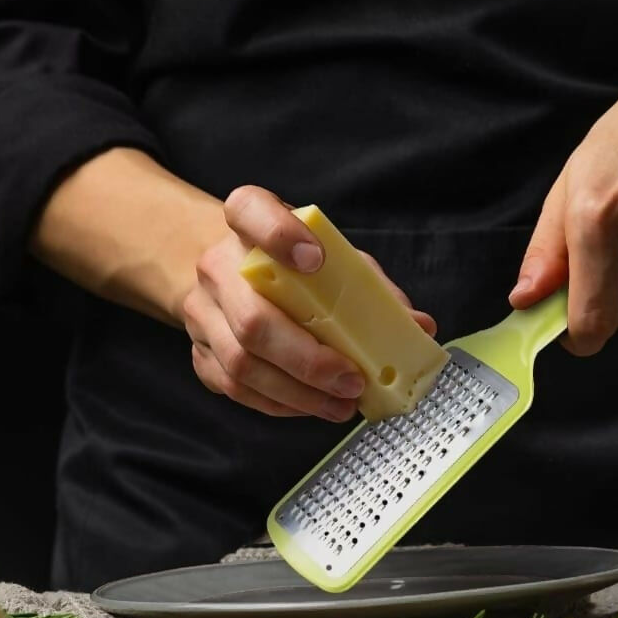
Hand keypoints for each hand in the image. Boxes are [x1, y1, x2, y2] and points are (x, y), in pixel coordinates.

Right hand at [183, 186, 435, 419]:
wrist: (232, 273)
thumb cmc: (293, 264)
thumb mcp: (333, 257)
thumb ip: (371, 286)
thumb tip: (418, 325)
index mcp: (248, 222)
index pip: (249, 211)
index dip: (279, 235)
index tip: (314, 258)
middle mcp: (217, 265)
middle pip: (252, 319)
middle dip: (308, 359)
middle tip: (352, 378)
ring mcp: (202, 311)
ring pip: (241, 364)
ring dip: (298, 393)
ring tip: (341, 403)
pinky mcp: (199, 350)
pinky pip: (234, 387)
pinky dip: (278, 404)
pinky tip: (311, 405)